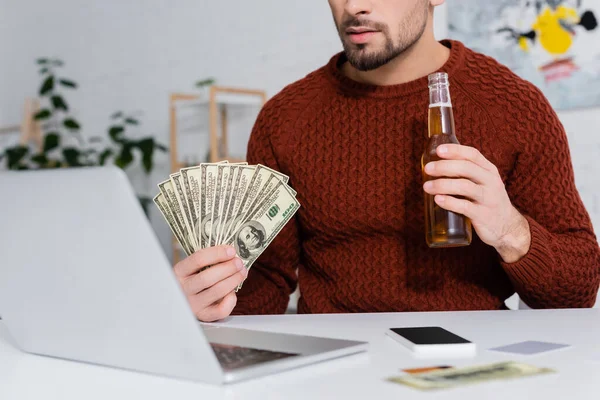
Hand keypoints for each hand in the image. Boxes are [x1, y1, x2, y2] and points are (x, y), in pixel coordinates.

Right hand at [173, 245, 247, 321]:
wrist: (182, 301)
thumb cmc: (193, 279)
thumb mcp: (193, 267)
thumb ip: (208, 260)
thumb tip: (232, 253)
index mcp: (179, 271)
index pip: (198, 259)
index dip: (217, 253)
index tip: (231, 250)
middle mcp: (183, 289)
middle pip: (208, 277)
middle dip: (228, 268)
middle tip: (239, 263)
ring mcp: (192, 304)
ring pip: (217, 292)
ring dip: (234, 280)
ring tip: (242, 272)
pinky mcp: (203, 316)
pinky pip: (221, 310)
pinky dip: (230, 300)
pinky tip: (232, 293)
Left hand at [423, 144, 530, 262]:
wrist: (507, 227)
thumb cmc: (487, 200)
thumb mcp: (483, 182)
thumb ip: (466, 173)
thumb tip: (436, 164)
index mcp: (489, 170)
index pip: (473, 155)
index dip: (455, 150)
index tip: (438, 150)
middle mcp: (491, 181)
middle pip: (466, 168)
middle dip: (444, 167)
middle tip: (427, 169)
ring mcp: (488, 198)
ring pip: (464, 186)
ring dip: (442, 184)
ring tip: (426, 186)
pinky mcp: (483, 215)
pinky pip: (465, 206)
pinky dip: (449, 202)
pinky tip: (437, 200)